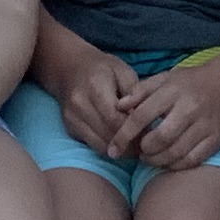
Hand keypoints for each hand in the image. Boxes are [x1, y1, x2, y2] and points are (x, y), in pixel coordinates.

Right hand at [45, 42, 144, 158]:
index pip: (115, 119)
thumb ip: (134, 93)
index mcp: (94, 88)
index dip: (134, 130)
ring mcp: (72, 119)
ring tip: (136, 147)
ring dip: (120, 150)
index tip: (150, 133)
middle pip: (108, 135)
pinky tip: (121, 143)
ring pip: (100, 146)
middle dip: (130, 144)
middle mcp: (79, 106)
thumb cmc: (102, 68)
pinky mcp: (70, 129)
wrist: (69, 69)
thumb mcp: (123, 71)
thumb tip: (143, 118)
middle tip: (147, 144)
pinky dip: (109, 148)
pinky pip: (93, 146)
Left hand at [125, 61, 219, 170]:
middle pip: (159, 138)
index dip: (124, 135)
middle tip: (137, 152)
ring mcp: (204, 126)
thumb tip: (118, 106)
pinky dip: (175, 165)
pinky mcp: (215, 139)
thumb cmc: (192, 81)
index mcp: (172, 91)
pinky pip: (192, 160)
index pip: (141, 116)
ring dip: (157, 160)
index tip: (113, 149)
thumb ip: (140, 91)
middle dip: (143, 150)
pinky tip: (168, 161)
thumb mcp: (165, 78)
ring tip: (149, 157)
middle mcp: (189, 109)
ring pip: (175, 153)